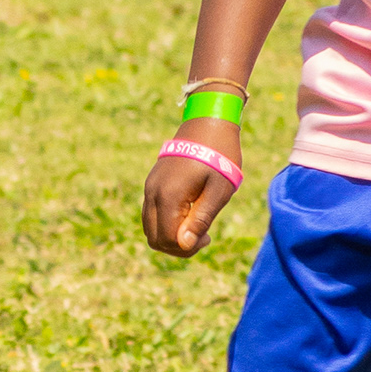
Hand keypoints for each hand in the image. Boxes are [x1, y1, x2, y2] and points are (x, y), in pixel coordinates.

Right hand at [143, 124, 239, 257]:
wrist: (208, 123)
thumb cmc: (220, 156)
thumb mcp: (219, 190)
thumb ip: (201, 219)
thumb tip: (184, 244)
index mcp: (169, 195)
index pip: (167, 239)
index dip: (187, 248)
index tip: (208, 237)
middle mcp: (153, 193)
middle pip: (154, 239)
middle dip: (178, 246)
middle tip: (203, 235)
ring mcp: (150, 188)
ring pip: (150, 229)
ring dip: (171, 236)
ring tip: (197, 227)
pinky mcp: (153, 184)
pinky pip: (152, 215)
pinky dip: (166, 224)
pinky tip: (189, 215)